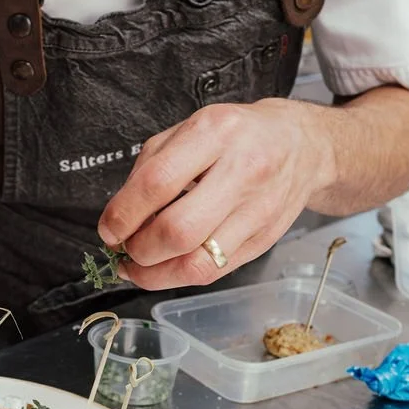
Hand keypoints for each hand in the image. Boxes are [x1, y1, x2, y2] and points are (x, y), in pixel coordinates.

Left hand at [97, 98, 336, 289]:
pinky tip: (164, 268)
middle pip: (178, 231)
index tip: (109, 230)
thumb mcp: (188, 131)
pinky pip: (214, 272)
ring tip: (138, 266)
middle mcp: (241, 171)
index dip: (124, 214)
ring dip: (155, 275)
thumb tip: (118, 219)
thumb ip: (149, 169)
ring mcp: (257, 210)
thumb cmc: (234, 137)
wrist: (300, 146)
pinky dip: (179, 276)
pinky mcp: (264, 240)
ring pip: (197, 263)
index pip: (158, 182)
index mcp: (214, 133)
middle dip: (139, 250)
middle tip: (124, 248)